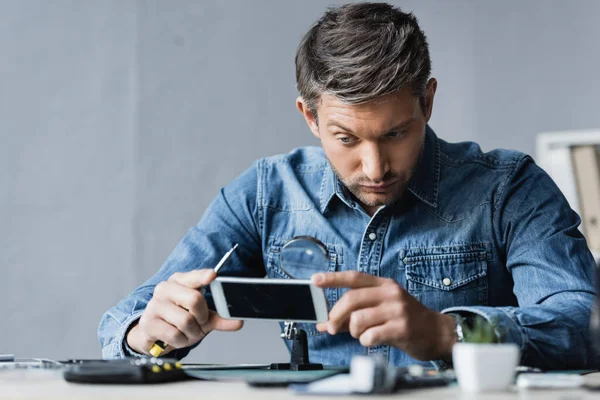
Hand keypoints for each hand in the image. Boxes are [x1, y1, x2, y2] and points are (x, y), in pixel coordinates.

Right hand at [127, 270, 243, 355]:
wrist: (153, 335)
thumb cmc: (178, 320)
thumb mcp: (201, 317)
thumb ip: (219, 318)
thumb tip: (238, 321)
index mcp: (179, 282)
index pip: (193, 276)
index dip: (203, 276)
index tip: (212, 275)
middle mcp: (165, 289)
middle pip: (194, 299)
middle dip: (202, 316)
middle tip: (200, 322)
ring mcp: (155, 305)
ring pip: (186, 320)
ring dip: (192, 332)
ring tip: (186, 331)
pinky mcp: (149, 323)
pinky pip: (175, 334)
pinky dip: (181, 341)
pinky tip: (176, 338)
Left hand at [312, 271, 456, 360]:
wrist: (436, 333)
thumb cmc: (405, 321)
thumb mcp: (381, 310)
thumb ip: (352, 314)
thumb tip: (324, 322)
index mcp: (384, 285)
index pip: (354, 277)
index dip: (333, 278)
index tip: (315, 280)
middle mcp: (390, 293)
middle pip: (351, 299)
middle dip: (336, 315)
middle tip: (332, 327)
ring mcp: (397, 309)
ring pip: (358, 319)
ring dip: (354, 331)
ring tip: (362, 334)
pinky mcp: (401, 327)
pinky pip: (370, 335)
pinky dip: (365, 341)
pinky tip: (373, 340)